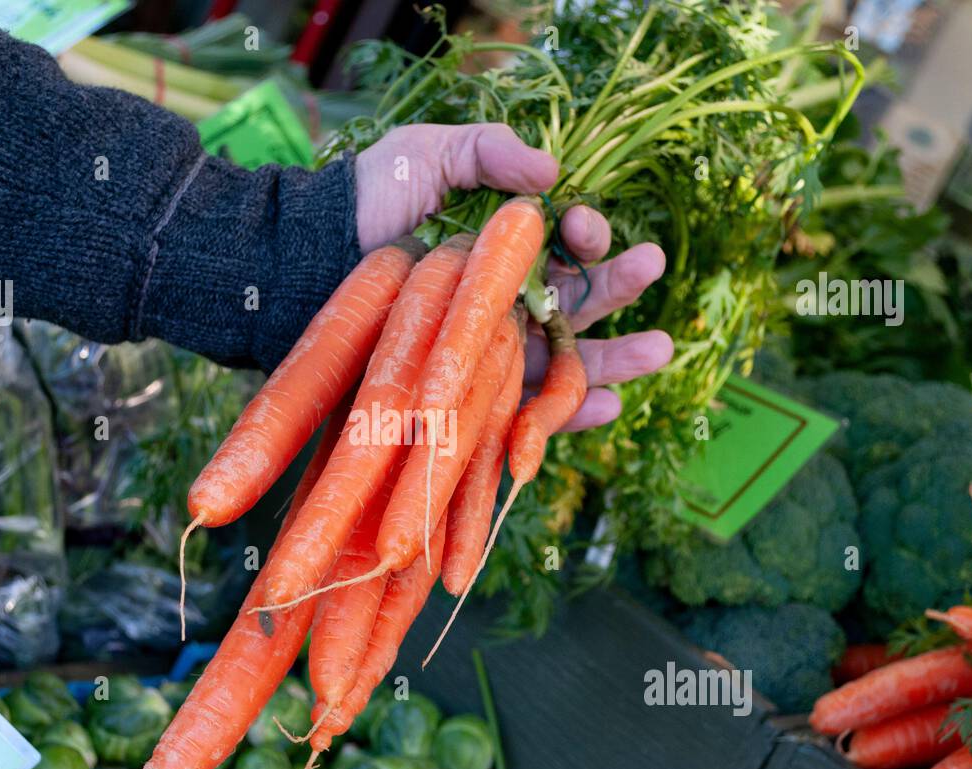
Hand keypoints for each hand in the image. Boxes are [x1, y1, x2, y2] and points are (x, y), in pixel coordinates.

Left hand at [355, 122, 671, 430]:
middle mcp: (509, 296)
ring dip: (617, 356)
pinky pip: (527, 407)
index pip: (568, 242)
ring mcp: (492, 345)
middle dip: (620, 284)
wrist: (310, 255)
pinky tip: (608, 406)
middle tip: (649, 265)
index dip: (587, 233)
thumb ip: (490, 152)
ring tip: (661, 349)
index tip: (583, 227)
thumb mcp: (432, 154)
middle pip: (581, 298)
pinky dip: (570, 412)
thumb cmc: (371, 200)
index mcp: (509, 243)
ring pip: (569, 356)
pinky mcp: (470, 387)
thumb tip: (553, 169)